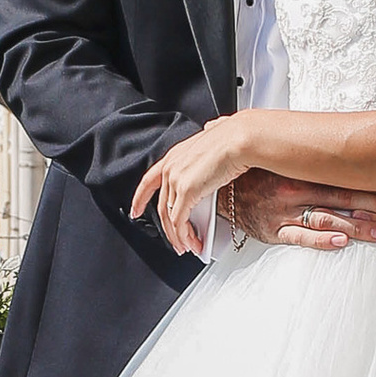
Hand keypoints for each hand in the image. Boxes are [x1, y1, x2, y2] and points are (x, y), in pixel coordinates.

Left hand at [133, 116, 250, 257]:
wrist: (240, 139)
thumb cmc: (234, 136)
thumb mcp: (216, 134)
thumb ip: (211, 134)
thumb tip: (213, 129)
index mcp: (175, 155)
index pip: (149, 180)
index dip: (140, 198)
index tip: (135, 211)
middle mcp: (171, 168)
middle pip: (162, 206)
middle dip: (168, 229)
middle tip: (177, 242)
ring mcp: (176, 180)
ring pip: (170, 217)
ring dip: (179, 237)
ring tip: (188, 247)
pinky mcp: (186, 193)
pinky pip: (180, 222)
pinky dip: (185, 236)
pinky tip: (193, 243)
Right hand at [225, 172, 375, 257]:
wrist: (217, 190)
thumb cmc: (256, 177)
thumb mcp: (285, 163)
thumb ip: (315, 164)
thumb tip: (353, 160)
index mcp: (303, 170)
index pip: (348, 178)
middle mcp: (296, 189)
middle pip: (345, 198)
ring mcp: (284, 212)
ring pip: (328, 219)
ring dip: (358, 227)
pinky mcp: (272, 232)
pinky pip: (298, 237)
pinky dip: (320, 240)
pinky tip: (340, 243)